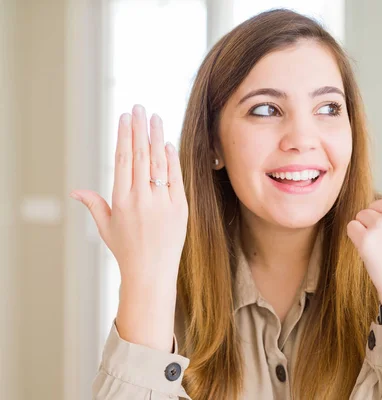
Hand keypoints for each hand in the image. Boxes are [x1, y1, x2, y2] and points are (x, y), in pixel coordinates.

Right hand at [69, 104, 188, 349]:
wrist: (152, 273)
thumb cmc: (126, 250)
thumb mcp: (105, 227)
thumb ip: (94, 204)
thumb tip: (75, 191)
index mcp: (120, 200)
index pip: (123, 160)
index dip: (124, 136)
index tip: (125, 117)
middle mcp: (141, 199)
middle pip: (140, 156)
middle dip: (140, 129)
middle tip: (139, 107)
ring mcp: (162, 203)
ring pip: (159, 163)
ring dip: (157, 137)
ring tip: (156, 117)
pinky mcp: (180, 208)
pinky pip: (175, 178)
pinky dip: (172, 160)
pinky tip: (168, 144)